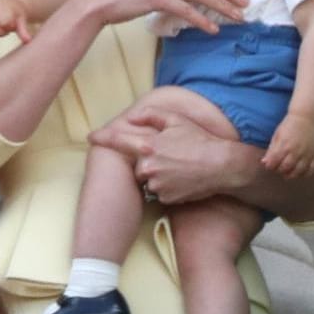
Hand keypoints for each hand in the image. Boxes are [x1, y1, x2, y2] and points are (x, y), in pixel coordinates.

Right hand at [0, 0, 32, 43]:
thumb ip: (23, 31)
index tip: (13, 27)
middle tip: (6, 31)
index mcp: (3, 7)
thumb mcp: (22, 21)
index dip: (8, 28)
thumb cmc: (16, 14)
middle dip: (0, 31)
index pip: (3, 21)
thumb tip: (28, 42)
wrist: (11, 5)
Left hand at [91, 105, 249, 205]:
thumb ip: (151, 115)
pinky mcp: (165, 198)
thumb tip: (131, 117)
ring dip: (157, 174)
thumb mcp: (177, 120)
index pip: (119, 141)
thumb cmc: (200, 140)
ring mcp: (156, 185)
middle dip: (148, 161)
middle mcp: (149, 167)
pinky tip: (182, 178)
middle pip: (137, 165)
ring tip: (179, 167)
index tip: (91, 138)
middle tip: (170, 155)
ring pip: (148, 180)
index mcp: (149, 145)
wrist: (221, 166)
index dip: (103, 138)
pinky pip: (159, 192)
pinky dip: (167, 186)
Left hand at [261, 114, 313, 177]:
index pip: (273, 163)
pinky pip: (311, 170)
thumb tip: (264, 162)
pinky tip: (301, 172)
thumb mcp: (277, 135)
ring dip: (291, 174)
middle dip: (279, 170)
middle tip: (279, 167)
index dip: (270, 166)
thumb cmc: (290, 125)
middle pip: (285, 169)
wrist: (308, 117)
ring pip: (298, 172)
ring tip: (288, 171)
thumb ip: (271, 150)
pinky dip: (305, 174)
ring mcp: (307, 155)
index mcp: (284, 145)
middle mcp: (296, 152)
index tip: (270, 164)